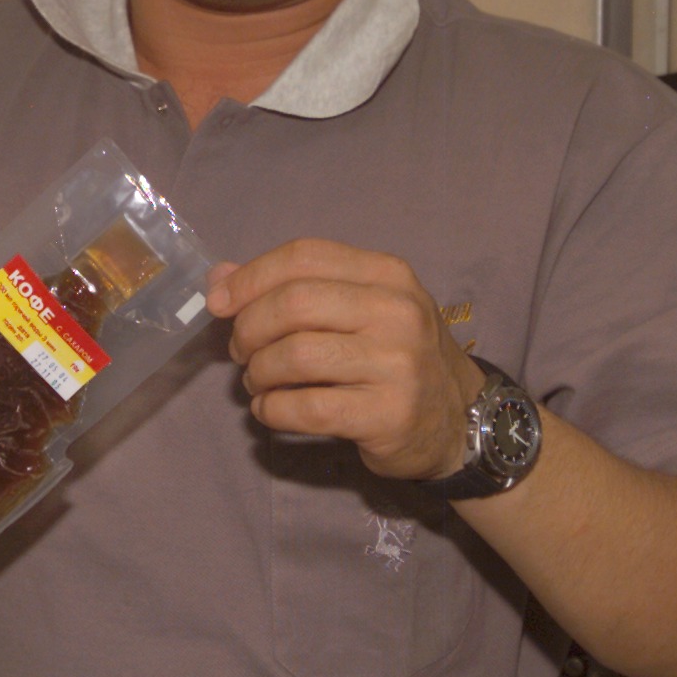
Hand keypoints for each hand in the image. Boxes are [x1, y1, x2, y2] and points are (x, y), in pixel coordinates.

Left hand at [206, 238, 481, 483]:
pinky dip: (272, 410)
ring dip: (259, 372)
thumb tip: (219, 278)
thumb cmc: (395, 356)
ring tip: (258, 382)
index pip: (305, 256)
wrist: (456, 420)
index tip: (219, 302)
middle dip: (249, 328)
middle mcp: (397, 312)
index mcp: (388, 274)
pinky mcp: (388, 414)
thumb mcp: (359, 308)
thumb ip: (293, 287)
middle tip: (242, 351)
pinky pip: (307, 408)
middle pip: (294, 303)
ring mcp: (397, 364)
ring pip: (295, 356)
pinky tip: (270, 410)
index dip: (251, 276)